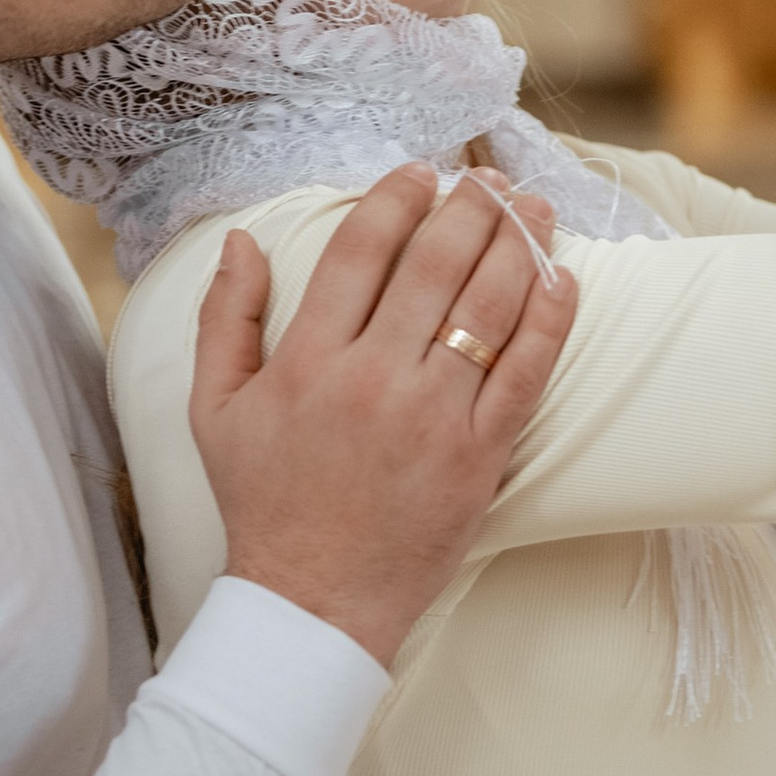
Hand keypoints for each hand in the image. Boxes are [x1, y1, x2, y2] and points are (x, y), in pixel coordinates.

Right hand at [189, 168, 578, 665]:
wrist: (314, 602)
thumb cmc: (264, 503)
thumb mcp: (215, 410)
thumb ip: (224, 318)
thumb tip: (242, 239)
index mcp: (308, 360)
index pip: (361, 250)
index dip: (396, 198)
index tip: (420, 172)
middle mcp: (373, 378)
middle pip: (435, 264)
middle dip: (469, 207)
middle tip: (488, 179)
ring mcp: (434, 417)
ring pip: (488, 306)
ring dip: (518, 244)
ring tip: (532, 207)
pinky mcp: (481, 455)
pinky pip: (527, 372)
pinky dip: (548, 319)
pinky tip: (561, 280)